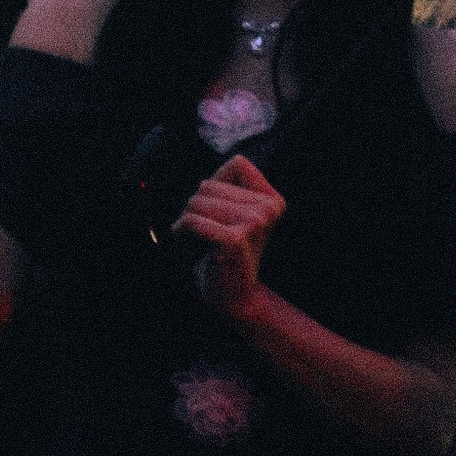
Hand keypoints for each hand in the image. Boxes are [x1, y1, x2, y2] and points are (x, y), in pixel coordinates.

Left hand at [172, 151, 285, 320]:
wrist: (234, 296)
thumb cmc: (227, 251)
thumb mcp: (236, 212)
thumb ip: (231, 184)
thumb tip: (232, 159)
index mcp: (273, 199)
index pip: (237, 164)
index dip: (218, 184)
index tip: (220, 212)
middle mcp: (268, 209)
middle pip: (208, 184)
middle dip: (197, 206)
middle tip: (206, 232)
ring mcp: (254, 223)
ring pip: (197, 201)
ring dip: (188, 221)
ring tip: (201, 240)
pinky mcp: (234, 240)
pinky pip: (192, 221)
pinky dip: (182, 231)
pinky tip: (189, 244)